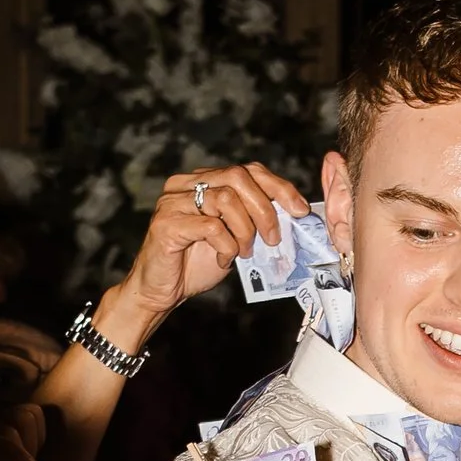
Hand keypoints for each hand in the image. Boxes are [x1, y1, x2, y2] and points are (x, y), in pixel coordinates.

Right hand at [97, 159, 318, 357]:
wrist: (161, 290)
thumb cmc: (197, 263)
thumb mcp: (234, 237)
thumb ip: (253, 220)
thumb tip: (291, 216)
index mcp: (204, 181)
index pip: (247, 170)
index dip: (278, 187)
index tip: (299, 210)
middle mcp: (186, 184)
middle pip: (238, 178)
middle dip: (265, 210)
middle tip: (273, 239)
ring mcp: (173, 201)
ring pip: (226, 200)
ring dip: (245, 232)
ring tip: (243, 253)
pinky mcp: (167, 224)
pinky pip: (211, 227)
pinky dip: (226, 247)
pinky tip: (222, 260)